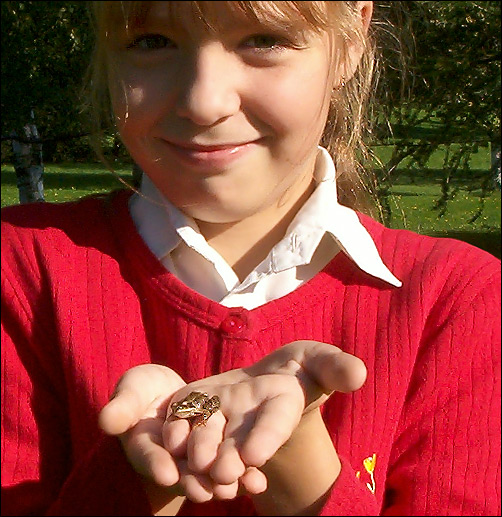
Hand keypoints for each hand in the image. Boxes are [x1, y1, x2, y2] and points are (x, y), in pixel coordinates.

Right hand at [98, 364, 265, 505]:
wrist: (168, 393)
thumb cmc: (143, 391)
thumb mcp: (131, 391)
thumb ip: (123, 406)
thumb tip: (107, 419)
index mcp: (145, 446)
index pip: (149, 456)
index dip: (156, 463)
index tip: (167, 472)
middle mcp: (170, 460)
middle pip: (181, 473)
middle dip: (195, 481)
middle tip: (209, 490)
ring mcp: (194, 461)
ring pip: (208, 475)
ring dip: (223, 483)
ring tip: (241, 486)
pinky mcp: (217, 456)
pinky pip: (230, 466)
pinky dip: (244, 473)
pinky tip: (260, 481)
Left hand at [163, 340, 366, 492]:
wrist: (266, 382)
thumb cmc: (298, 369)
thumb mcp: (317, 361)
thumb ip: (334, 366)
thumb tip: (358, 374)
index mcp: (280, 409)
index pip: (275, 425)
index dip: (266, 438)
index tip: (254, 456)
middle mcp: (249, 424)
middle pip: (238, 445)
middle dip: (229, 459)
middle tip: (220, 471)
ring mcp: (222, 421)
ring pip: (208, 443)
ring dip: (199, 457)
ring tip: (194, 467)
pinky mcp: (196, 409)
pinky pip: (184, 426)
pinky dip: (176, 437)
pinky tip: (169, 442)